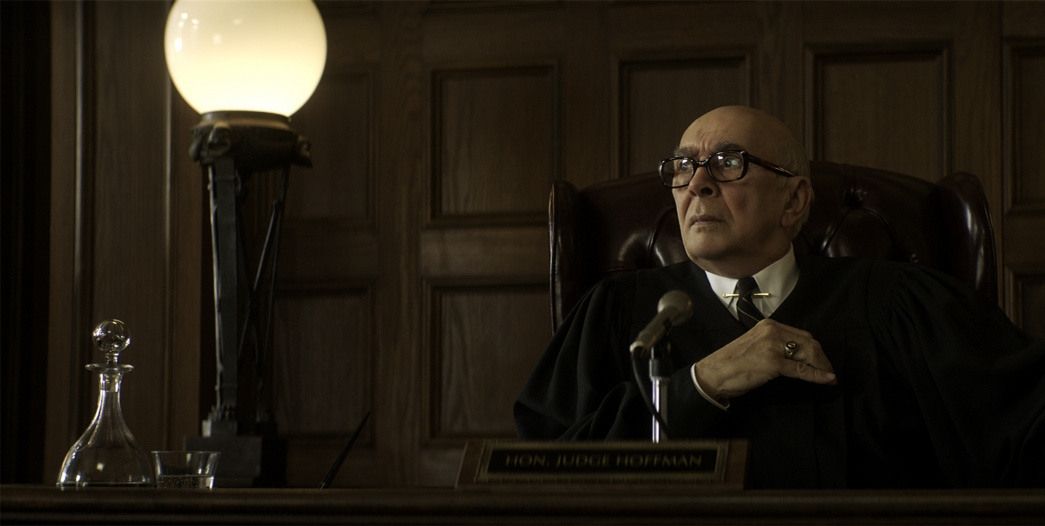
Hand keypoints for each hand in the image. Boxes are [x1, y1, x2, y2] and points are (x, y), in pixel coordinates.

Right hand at [694, 319, 836, 402]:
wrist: (714, 373)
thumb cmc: (732, 363)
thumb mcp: (756, 346)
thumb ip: (775, 345)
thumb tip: (797, 357)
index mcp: (769, 325)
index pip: (801, 335)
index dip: (815, 349)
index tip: (822, 361)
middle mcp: (772, 331)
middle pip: (808, 342)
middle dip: (822, 358)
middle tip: (828, 370)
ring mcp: (772, 346)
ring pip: (807, 354)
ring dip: (821, 366)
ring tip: (828, 376)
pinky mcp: (773, 362)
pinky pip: (801, 369)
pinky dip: (817, 375)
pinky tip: (827, 379)